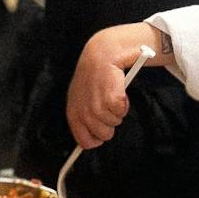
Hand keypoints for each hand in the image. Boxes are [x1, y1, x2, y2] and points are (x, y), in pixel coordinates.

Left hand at [65, 23, 155, 148]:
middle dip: (110, 123)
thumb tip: (92, 138)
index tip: (103, 130)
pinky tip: (119, 90)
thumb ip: (84, 116)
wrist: (101, 55)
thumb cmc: (93, 77)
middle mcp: (84, 113)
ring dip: (118, 111)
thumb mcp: (81, 98)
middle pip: (104, 135)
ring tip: (113, 94)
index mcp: (73, 114)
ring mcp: (97, 107)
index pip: (84, 142)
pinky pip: (122, 111)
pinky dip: (124, 103)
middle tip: (109, 106)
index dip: (97, 139)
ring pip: (115, 123)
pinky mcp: (112, 99)